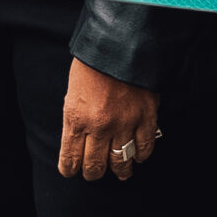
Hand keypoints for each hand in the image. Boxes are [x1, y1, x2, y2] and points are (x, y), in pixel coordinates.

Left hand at [58, 58, 161, 181]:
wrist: (120, 43)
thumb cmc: (92, 62)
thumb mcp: (72, 91)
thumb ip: (75, 117)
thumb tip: (78, 137)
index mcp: (76, 119)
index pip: (70, 159)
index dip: (70, 169)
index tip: (72, 170)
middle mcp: (99, 127)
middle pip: (95, 166)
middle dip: (93, 173)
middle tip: (94, 173)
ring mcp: (124, 124)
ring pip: (121, 162)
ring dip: (120, 171)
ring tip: (121, 173)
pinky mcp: (146, 117)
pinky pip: (144, 146)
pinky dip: (141, 155)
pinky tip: (138, 156)